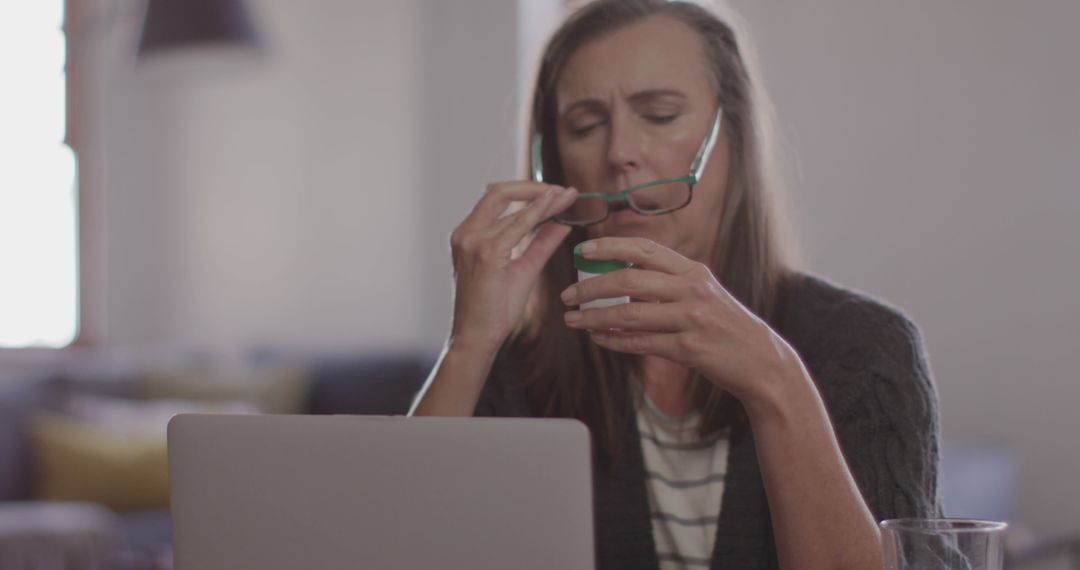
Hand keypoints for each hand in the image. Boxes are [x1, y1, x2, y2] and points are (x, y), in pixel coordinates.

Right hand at [449, 181, 578, 354]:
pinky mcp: (485, 253)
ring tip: (567, 196)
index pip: (498, 199)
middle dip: (533, 186)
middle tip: (562, 190)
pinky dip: (537, 213)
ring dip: (542, 199)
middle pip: (499, 191)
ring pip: (510, 206)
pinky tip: (555, 209)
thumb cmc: (495, 309)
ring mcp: (472, 241)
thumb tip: (562, 222)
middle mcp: (466, 232)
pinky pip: (516, 225)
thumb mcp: (523, 268)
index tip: (557, 191)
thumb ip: (541, 243)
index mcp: (469, 234)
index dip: (529, 191)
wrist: (478, 337)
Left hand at [559, 237, 801, 405]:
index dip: (610, 247)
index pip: (644, 249)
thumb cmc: (726, 327)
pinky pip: (641, 343)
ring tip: (573, 320)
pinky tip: (598, 338)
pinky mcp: (689, 349)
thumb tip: (621, 278)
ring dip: (595, 317)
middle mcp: (692, 290)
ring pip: (630, 313)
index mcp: (694, 271)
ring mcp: (691, 319)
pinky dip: (615, 341)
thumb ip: (668, 284)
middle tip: (567, 294)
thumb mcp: (703, 294)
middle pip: (629, 279)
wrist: (761, 362)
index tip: (583, 250)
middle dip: (591, 286)